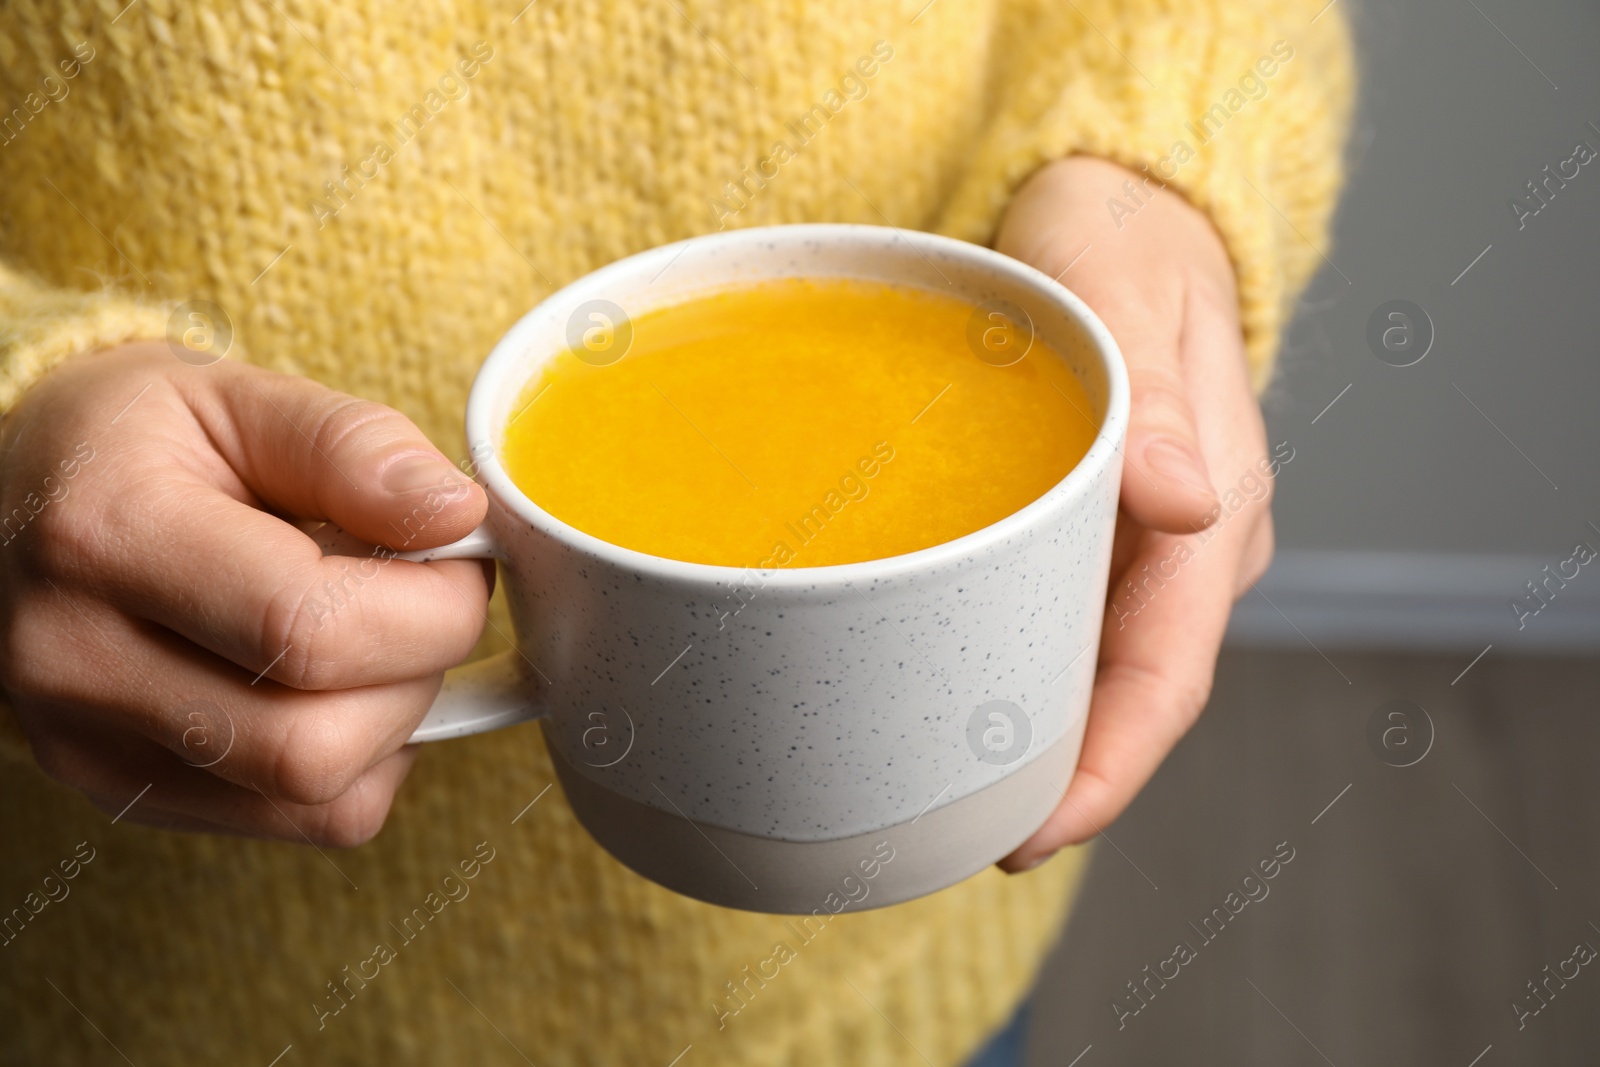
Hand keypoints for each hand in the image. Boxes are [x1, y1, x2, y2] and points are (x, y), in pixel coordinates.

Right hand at [0, 342, 490, 844]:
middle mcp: (77, 661)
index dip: (432, 604)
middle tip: (427, 596)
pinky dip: (362, 761)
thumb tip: (455, 512)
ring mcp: (91, 746)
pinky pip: (303, 821)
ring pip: (317, 799)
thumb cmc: (134, 441)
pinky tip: (338, 684)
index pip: (308, 628)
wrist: (14, 502)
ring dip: (396, 719)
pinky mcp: (123, 793)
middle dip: (420, 669)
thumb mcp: (238, 397)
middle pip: (314, 742)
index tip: (460, 554)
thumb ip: (352, 446)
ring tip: (375, 633)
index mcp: (105, 535)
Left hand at [993, 157, 1274, 869]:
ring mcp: (1142, 546)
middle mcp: (1184, 549)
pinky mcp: (1095, 531)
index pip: (1166, 675)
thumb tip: (1182, 502)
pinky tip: (949, 694)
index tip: (1035, 832)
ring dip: (1031, 735)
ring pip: (1090, 668)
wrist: (1119, 206)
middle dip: (1054, 777)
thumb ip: (1154, 391)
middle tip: (950, 832)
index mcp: (1210, 509)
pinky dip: (1010, 669)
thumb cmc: (1121, 232)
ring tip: (940, 790)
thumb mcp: (1123, 281)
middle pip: (1123, 696)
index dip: (1107, 767)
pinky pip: (1056, 620)